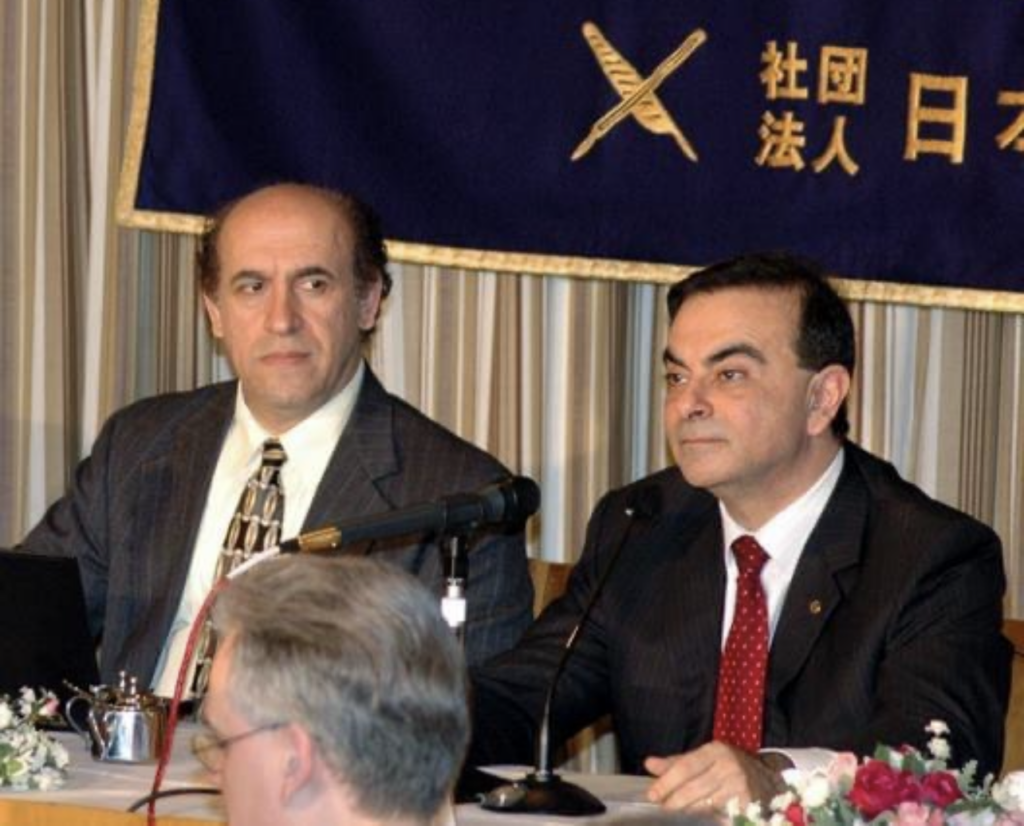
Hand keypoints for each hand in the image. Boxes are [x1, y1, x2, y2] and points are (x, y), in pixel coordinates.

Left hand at [644, 741, 788, 810]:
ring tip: (675, 817)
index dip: (667, 782)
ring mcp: (740, 788)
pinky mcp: (748, 807)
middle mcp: (729, 767)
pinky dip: (706, 820)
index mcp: (715, 750)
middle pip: (694, 788)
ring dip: (687, 813)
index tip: (652, 796)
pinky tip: (697, 820)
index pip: (685, 767)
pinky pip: (720, 817)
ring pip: (706, 805)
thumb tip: (649, 764)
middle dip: (674, 802)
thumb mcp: (705, 757)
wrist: (770, 778)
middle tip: (662, 810)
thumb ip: (677, 763)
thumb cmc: (729, 766)